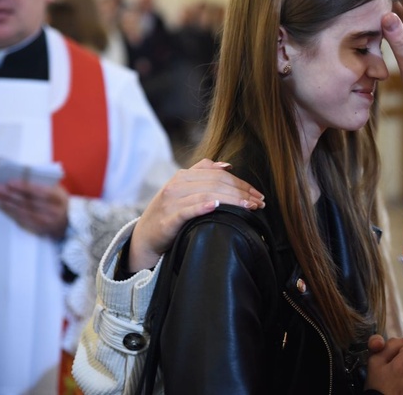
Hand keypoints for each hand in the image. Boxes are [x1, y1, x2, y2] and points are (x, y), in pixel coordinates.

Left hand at [0, 180, 68, 239]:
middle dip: (11, 195)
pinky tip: (4, 208)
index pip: (39, 191)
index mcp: (58, 197)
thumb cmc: (59, 201)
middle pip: (29, 202)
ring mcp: (46, 221)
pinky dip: (12, 213)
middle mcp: (53, 210)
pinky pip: (23, 221)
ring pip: (24, 212)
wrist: (69, 221)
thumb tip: (23, 177)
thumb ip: (44, 185)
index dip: (23, 187)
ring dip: (8, 205)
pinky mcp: (39, 229)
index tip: (10, 182)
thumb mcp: (58, 190)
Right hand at [128, 158, 264, 270]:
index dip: (241, 183)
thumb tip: (227, 166)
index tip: (257, 194)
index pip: (219, 175)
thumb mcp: (183, 190)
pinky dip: (202, 206)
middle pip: (216, 184)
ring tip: (248, 207)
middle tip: (259, 203)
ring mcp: (171, 201)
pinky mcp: (168, 219)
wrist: (144, 237)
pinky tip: (216, 206)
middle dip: (241, 193)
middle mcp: (177, 185)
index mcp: (184, 176)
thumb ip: (202, 174)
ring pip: (207, 194)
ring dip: (231, 200)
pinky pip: (187, 210)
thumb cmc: (169, 213)